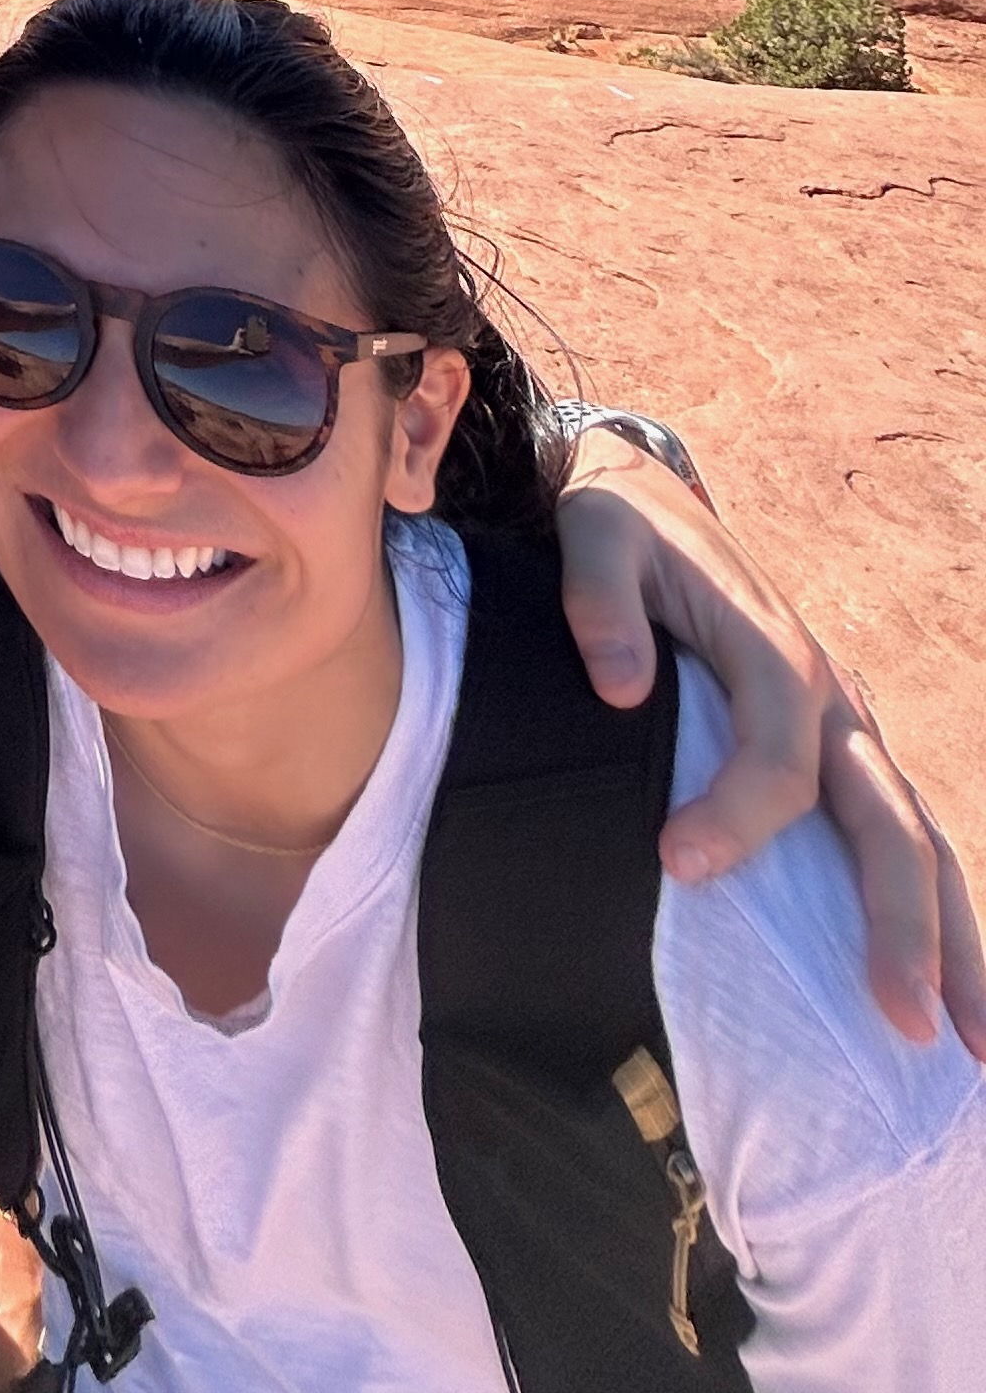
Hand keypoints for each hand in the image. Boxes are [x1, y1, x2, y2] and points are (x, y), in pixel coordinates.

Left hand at [557, 431, 985, 1054]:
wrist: (651, 495)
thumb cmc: (622, 526)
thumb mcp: (595, 531)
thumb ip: (599, 599)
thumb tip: (618, 688)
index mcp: (774, 652)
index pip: (779, 757)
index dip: (737, 816)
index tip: (680, 864)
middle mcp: (832, 697)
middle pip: (888, 819)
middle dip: (905, 923)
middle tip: (902, 1020)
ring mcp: (851, 728)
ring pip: (921, 840)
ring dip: (956, 941)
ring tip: (976, 1046)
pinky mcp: (846, 750)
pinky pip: (904, 836)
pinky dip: (937, 913)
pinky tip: (953, 993)